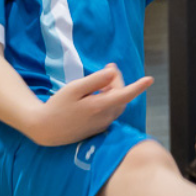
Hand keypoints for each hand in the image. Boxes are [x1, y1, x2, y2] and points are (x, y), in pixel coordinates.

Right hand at [24, 65, 153, 145]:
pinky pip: (110, 111)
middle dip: (118, 81)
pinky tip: (97, 93)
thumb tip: (113, 73)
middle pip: (121, 96)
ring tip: (103, 78)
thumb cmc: (58, 106)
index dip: (138, 86)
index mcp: (99, 107)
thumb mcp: (74, 89)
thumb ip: (95, 81)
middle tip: (109, 66)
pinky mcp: (98, 128)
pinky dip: (108, 99)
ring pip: (116, 104)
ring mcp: (102, 124)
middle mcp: (104, 118)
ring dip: (114, 90)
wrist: (46, 129)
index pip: (125, 95)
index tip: (150, 79)